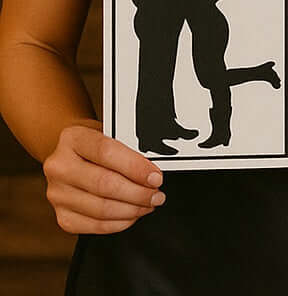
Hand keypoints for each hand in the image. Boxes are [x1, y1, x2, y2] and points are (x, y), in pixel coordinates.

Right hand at [43, 122, 164, 234]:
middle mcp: (59, 167)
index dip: (135, 167)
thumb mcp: (109, 133)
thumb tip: (153, 171)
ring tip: (149, 204)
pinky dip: (119, 223)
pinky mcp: (62, 216)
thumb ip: (127, 148)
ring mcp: (57, 194)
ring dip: (132, 210)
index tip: (156, 177)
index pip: (106, 152)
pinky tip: (132, 214)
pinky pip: (94, 226)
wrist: (68, 155)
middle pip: (104, 184)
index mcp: (73, 138)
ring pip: (101, 209)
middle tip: (157, 195)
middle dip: (138, 193)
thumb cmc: (95, 144)